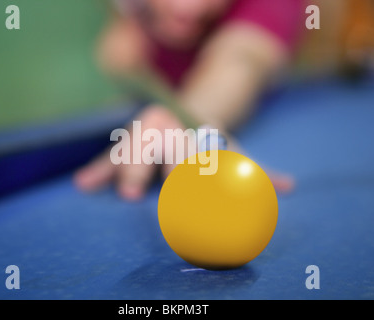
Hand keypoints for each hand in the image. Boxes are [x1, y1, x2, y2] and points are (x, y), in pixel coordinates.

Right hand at [74, 105, 294, 200]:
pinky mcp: (125, 149)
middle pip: (149, 145)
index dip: (182, 163)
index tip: (179, 178)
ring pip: (126, 150)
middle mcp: (164, 132)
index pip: (185, 148)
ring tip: (102, 187)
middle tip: (135, 193)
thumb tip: (290, 187)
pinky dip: (97, 171)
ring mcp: (142, 139)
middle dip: (141, 165)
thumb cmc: (210, 144)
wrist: (184, 118)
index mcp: (192, 133)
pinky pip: (108, 159)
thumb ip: (257, 170)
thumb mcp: (232, 153)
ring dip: (115, 168)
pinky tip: (83, 185)